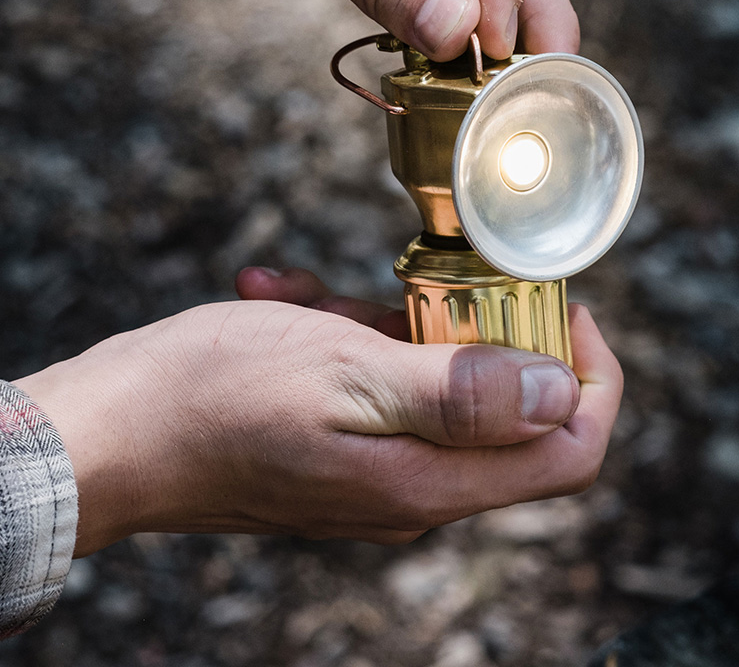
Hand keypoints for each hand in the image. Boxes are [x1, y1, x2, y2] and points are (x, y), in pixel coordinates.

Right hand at [14, 270, 620, 555]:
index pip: (571, 450)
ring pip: (440, 385)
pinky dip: (353, 333)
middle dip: (486, 334)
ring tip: (328, 300)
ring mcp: (379, 469)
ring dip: (399, 324)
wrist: (112, 433)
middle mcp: (417, 487)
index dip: (591, 377)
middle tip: (431, 286)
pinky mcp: (344, 446)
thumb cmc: (217, 398)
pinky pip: (382, 381)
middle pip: (512, 413)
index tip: (562, 308)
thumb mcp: (348, 373)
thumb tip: (559, 394)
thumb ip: (461, 393)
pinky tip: (293, 302)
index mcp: (431, 481)